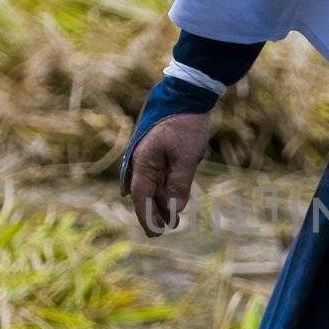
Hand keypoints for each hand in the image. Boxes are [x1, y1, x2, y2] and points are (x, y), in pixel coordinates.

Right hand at [125, 113, 210, 237]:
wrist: (186, 94)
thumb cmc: (185, 124)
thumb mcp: (186, 157)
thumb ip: (179, 183)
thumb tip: (174, 208)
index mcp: (143, 162)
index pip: (141, 196)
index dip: (146, 216)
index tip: (154, 233)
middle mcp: (141, 160)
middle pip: (146, 193)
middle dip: (155, 212)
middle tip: (165, 231)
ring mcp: (149, 155)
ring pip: (154, 185)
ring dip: (162, 201)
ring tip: (173, 219)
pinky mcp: (158, 151)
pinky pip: (161, 174)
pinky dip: (167, 186)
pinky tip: (175, 197)